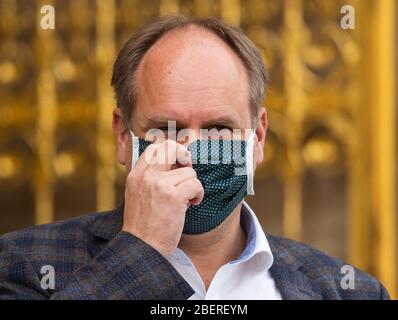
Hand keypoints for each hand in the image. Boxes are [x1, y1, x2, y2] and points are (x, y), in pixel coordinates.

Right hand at [122, 140, 203, 256]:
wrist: (141, 247)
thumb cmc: (144, 225)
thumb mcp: (139, 195)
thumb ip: (151, 178)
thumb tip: (176, 164)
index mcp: (136, 174)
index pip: (155, 148)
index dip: (172, 151)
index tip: (179, 163)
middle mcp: (146, 175)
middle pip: (171, 147)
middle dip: (185, 156)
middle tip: (188, 170)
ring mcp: (159, 184)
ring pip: (189, 171)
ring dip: (192, 186)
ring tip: (186, 200)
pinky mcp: (173, 196)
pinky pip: (195, 184)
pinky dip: (198, 195)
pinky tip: (191, 205)